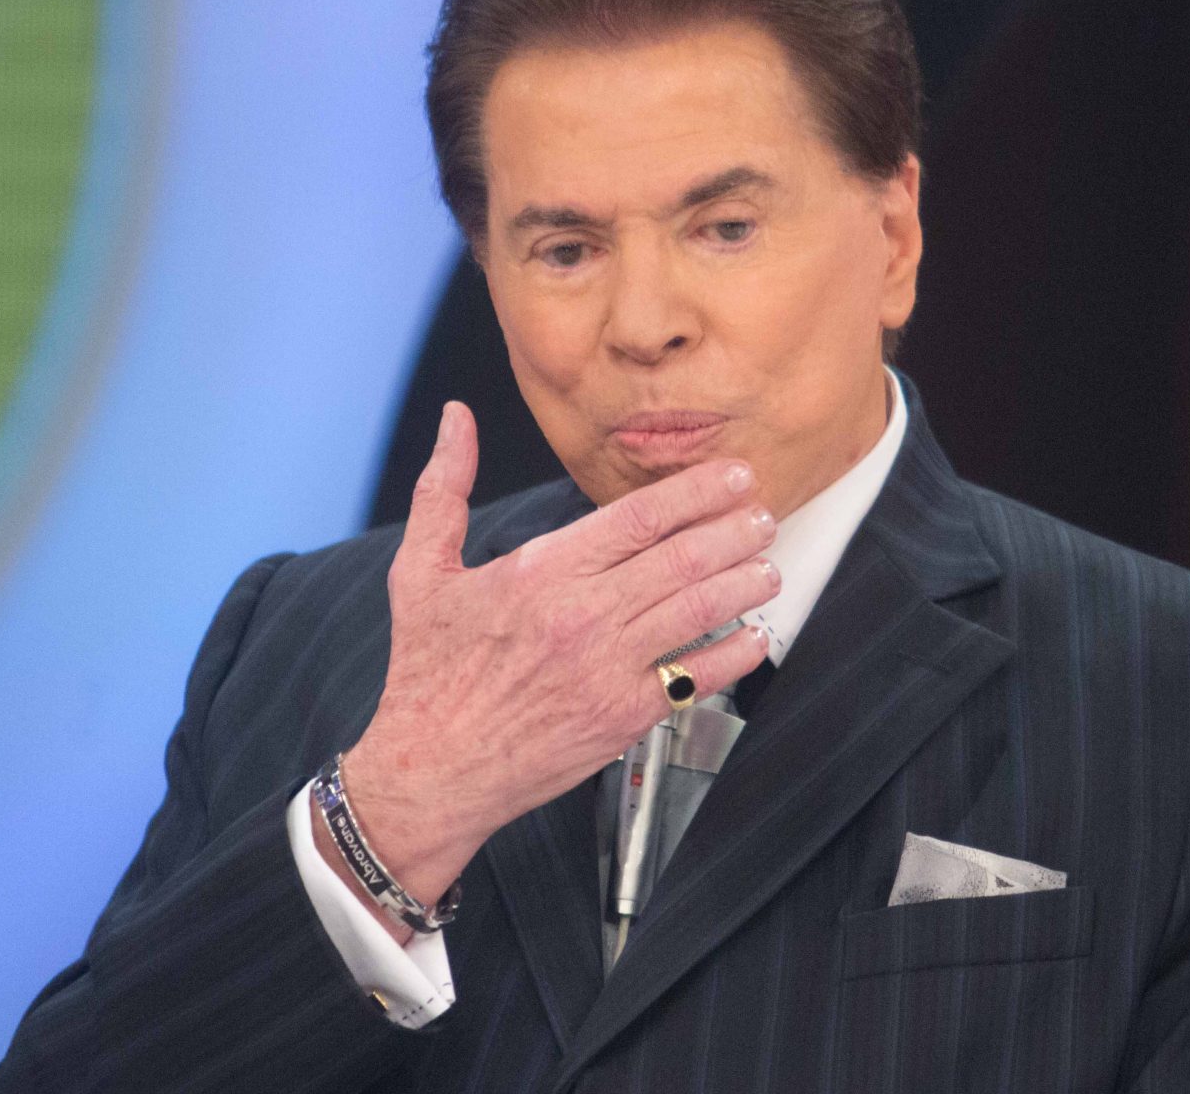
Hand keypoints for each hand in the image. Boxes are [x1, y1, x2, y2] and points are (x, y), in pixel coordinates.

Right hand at [326, 401, 778, 927]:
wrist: (431, 770)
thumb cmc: (428, 674)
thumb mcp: (420, 571)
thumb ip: (445, 488)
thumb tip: (456, 419)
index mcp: (540, 571)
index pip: (639, 516)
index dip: (697, 491)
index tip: (732, 477)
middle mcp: (581, 615)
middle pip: (682, 557)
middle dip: (735, 530)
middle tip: (764, 514)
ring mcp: (607, 667)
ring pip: (697, 611)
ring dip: (743, 583)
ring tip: (768, 566)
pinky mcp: (623, 717)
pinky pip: (695, 678)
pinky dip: (733, 654)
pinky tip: (754, 635)